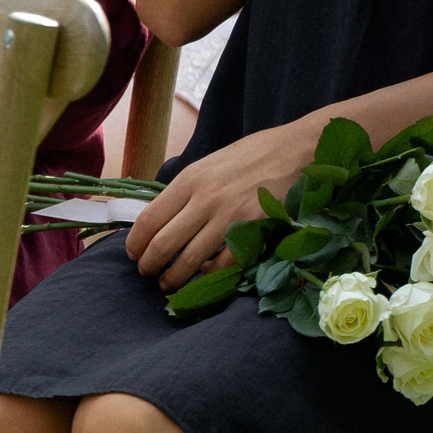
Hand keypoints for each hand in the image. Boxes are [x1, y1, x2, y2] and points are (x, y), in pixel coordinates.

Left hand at [124, 118, 318, 289]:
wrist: (299, 149)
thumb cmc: (255, 153)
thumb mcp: (212, 162)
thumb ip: (188, 189)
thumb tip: (162, 217)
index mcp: (191, 178)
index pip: (149, 219)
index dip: (135, 244)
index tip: (134, 254)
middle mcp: (205, 198)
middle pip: (163, 244)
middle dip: (150, 266)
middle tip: (148, 273)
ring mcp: (230, 215)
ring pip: (190, 260)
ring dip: (174, 278)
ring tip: (170, 283)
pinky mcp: (254, 229)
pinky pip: (225, 264)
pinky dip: (211, 275)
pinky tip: (206, 275)